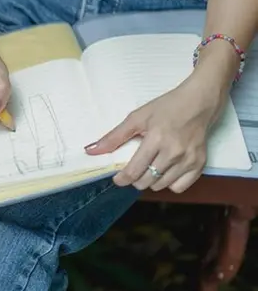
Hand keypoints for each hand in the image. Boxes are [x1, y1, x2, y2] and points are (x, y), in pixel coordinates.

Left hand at [85, 77, 224, 192]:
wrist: (199, 103)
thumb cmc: (166, 108)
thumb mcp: (137, 117)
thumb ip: (114, 136)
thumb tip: (91, 150)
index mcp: (156, 138)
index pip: (134, 170)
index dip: (122, 179)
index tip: (117, 178)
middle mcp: (174, 152)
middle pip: (147, 181)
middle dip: (135, 180)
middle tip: (134, 170)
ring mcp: (189, 159)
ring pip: (162, 186)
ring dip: (151, 181)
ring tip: (149, 168)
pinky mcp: (200, 164)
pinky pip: (180, 187)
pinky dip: (170, 183)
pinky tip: (165, 171)